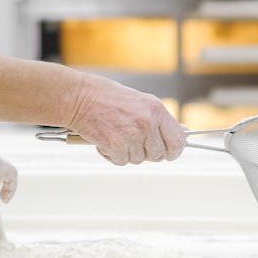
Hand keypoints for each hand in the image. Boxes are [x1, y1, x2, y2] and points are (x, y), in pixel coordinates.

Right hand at [69, 75, 185, 165]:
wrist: (79, 97)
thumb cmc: (106, 97)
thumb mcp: (141, 102)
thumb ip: (158, 120)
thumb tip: (177, 134)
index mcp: (156, 110)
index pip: (177, 141)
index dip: (173, 150)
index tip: (168, 152)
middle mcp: (147, 123)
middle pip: (158, 155)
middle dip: (147, 152)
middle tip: (134, 141)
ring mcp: (131, 136)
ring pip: (138, 159)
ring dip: (128, 152)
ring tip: (117, 135)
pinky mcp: (115, 146)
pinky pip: (121, 161)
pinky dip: (113, 155)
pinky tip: (107, 140)